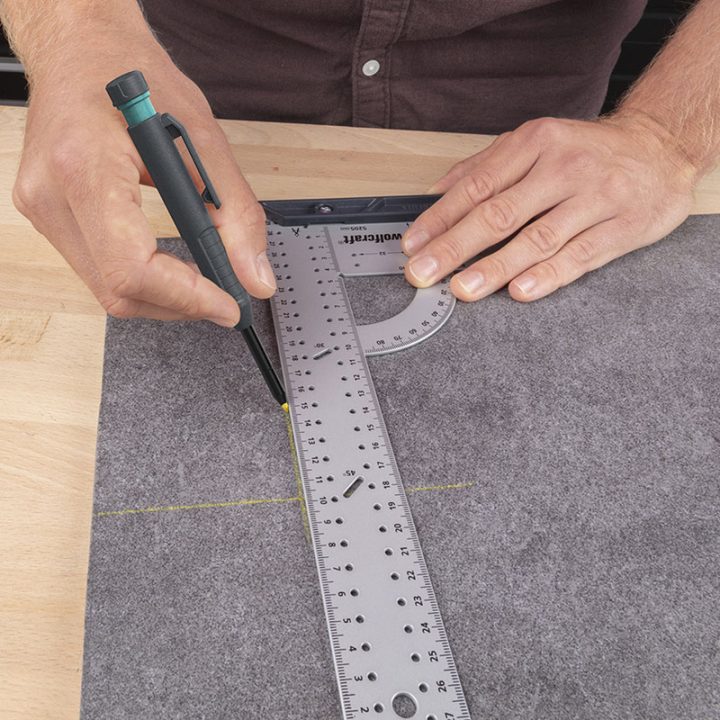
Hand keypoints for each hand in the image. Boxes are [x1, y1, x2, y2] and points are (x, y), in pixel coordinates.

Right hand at [12, 27, 273, 325]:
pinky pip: (98, 272)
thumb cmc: (135, 77)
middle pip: (118, 291)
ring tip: (202, 281)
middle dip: (180, 305)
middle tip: (223, 298)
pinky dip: (142, 280)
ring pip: (107, 291)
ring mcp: (42, 210)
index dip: (186, 298)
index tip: (227, 305)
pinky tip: (170, 267)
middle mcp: (51, 196)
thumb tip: (255, 279)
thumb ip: (237, 214)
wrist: (80, 49)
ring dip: (163, 297)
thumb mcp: (203, 137)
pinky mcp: (47, 217)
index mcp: (85, 167)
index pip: (131, 268)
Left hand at [402, 113, 698, 301]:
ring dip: (496, 267)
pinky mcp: (623, 227)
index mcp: (536, 143)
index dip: (440, 218)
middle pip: (500, 213)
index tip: (413, 244)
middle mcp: (564, 168)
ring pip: (538, 238)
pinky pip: (580, 256)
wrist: (661, 148)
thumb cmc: (588, 151)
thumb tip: (434, 194)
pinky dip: (548, 275)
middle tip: (424, 273)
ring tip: (463, 288)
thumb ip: (485, 167)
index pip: (477, 186)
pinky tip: (520, 290)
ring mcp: (596, 198)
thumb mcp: (536, 143)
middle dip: (455, 247)